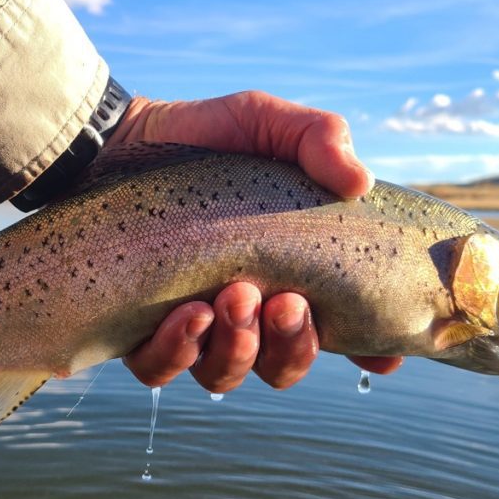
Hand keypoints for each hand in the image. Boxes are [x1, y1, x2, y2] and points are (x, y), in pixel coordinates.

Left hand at [108, 90, 403, 391]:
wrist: (114, 138)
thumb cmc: (199, 137)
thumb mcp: (264, 123)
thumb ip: (317, 138)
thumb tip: (359, 184)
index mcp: (286, 275)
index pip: (339, 330)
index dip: (368, 353)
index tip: (384, 356)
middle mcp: (244, 311)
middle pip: (284, 365)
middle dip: (293, 345)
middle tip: (286, 302)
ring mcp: (192, 326)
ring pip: (225, 375)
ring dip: (240, 349)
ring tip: (234, 298)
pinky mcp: (138, 330)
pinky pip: (161, 370)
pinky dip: (179, 353)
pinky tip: (189, 315)